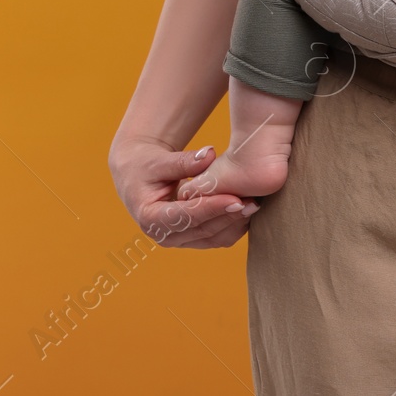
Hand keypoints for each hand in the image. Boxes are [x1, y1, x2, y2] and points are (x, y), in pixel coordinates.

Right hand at [109, 138, 256, 248]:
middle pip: (202, 230)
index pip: (185, 216)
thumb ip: (183, 161)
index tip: (235, 198)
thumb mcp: (159, 161)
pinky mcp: (191, 239)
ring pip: (212, 237)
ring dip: (234, 223)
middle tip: (253, 202)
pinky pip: (216, 237)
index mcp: (150, 218)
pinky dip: (233, 226)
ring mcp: (178, 240)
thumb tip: (209, 154)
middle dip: (229, 216)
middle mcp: (163, 235)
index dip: (211, 208)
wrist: (139, 176)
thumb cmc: (146, 165)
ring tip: (255, 204)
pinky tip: (248, 211)